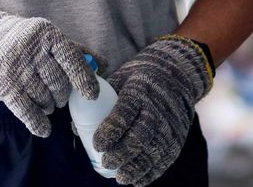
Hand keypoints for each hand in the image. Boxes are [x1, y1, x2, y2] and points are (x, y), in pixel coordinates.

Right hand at [0, 4, 98, 136]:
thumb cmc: (23, 42)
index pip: (72, 57)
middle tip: (59, 96)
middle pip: (59, 82)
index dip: (84, 78)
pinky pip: (25, 109)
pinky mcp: (1, 83)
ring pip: (44, 97)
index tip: (92, 96)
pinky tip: (43, 129)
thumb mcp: (47, 39)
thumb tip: (103, 65)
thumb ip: (74, 51)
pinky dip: (37, 122)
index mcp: (46, 33)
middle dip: (62, 95)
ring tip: (46, 102)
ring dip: (48, 106)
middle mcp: (29, 47)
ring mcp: (14, 66)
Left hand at [93, 36, 212, 185]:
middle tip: (106, 162)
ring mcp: (169, 125)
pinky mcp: (177, 138)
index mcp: (138, 91)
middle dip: (122, 152)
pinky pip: (165, 159)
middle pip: (140, 135)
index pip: (125, 113)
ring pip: (153, 150)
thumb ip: (99, 101)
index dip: (111, 130)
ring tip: (120, 178)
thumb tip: (75, 128)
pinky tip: (137, 181)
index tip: (97, 144)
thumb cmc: (138, 79)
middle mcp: (156, 109)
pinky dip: (151, 172)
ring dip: (137, 167)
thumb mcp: (119, 79)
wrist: (175, 75)